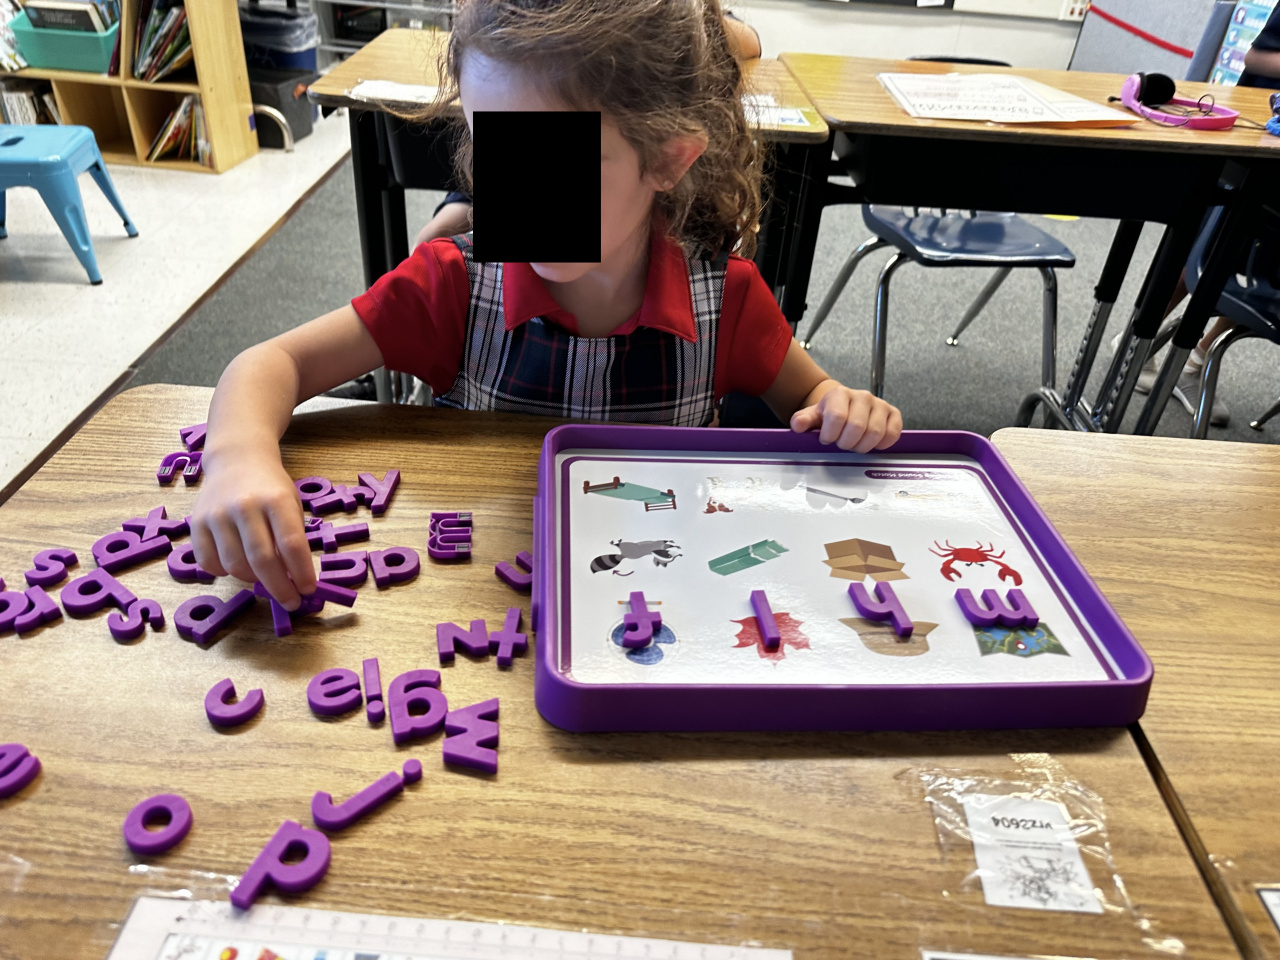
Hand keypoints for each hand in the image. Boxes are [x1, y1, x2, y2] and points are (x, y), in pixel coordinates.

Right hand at [190, 450, 316, 609]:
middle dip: (279, 587)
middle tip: (291, 601)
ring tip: (264, 576)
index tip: (308, 591)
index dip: (301, 572)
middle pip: (262, 560)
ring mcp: (217, 514)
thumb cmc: (270, 487)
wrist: (236, 459)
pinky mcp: (196, 523)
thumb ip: (292, 537)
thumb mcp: (291, 503)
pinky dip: (225, 573)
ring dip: (253, 580)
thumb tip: (295, 580)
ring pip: (235, 566)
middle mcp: (245, 506)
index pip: (291, 544)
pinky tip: (237, 565)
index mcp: (276, 500)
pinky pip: (209, 562)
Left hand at [789, 385, 902, 451]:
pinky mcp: (893, 414)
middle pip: (856, 427)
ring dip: (862, 446)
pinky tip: (872, 443)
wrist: (844, 406)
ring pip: (875, 432)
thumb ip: (803, 420)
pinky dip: (882, 444)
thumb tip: (798, 425)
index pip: (837, 417)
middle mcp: (862, 396)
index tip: (826, 438)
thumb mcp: (812, 416)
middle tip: (841, 444)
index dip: (830, 435)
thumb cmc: (829, 413)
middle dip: (846, 443)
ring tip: (855, 444)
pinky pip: (892, 433)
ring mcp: (879, 404)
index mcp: (840, 394)